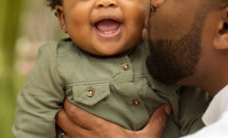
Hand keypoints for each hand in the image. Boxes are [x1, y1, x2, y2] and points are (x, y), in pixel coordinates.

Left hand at [56, 99, 170, 137]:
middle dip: (61, 110)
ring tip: (66, 117)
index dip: (68, 102)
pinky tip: (71, 135)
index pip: (75, 111)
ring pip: (61, 132)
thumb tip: (166, 106)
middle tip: (66, 103)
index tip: (70, 94)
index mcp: (101, 129)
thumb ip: (157, 121)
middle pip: (62, 119)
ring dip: (62, 124)